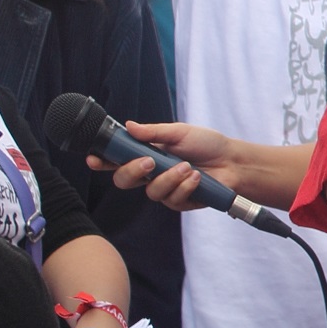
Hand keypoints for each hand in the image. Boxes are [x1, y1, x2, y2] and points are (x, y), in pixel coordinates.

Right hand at [88, 121, 234, 210]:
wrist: (233, 162)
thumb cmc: (207, 144)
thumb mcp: (179, 132)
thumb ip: (153, 132)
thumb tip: (128, 125)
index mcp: (146, 154)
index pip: (116, 160)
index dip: (101, 161)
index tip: (94, 159)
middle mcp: (151, 174)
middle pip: (123, 180)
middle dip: (132, 172)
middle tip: (149, 161)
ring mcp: (164, 189)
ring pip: (150, 192)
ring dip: (168, 178)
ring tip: (187, 166)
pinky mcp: (180, 202)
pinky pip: (172, 200)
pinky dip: (184, 187)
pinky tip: (196, 178)